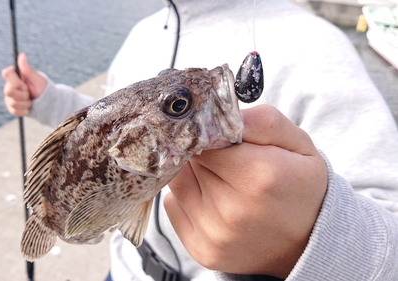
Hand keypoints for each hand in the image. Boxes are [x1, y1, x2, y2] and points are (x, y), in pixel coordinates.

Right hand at [1, 53, 46, 115]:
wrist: (45, 101)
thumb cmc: (42, 87)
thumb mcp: (37, 78)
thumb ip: (27, 68)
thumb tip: (22, 55)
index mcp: (15, 75)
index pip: (6, 73)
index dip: (15, 81)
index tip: (25, 85)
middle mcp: (9, 85)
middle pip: (8, 91)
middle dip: (23, 94)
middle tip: (30, 93)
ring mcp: (9, 97)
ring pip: (12, 103)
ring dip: (25, 103)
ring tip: (31, 100)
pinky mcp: (11, 107)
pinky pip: (14, 111)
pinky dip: (24, 110)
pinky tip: (29, 107)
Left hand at [165, 105, 327, 277]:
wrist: (308, 242)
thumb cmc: (300, 186)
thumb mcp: (297, 143)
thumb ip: (261, 121)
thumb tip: (221, 113)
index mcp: (258, 176)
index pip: (205, 138)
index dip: (210, 134)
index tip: (220, 136)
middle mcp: (232, 209)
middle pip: (190, 160)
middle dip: (203, 154)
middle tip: (227, 161)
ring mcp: (214, 234)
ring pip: (177, 181)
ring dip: (193, 175)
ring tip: (220, 180)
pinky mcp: (201, 249)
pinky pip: (173, 207)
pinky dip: (187, 198)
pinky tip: (214, 201)